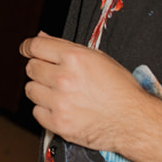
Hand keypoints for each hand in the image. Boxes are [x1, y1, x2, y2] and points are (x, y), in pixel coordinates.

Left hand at [21, 33, 151, 150]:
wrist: (134, 122)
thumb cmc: (120, 90)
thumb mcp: (97, 58)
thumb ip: (65, 46)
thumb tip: (41, 37)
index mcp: (74, 58)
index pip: (35, 46)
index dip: (28, 47)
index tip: (27, 50)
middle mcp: (64, 78)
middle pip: (31, 68)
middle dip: (39, 69)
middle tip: (52, 75)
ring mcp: (60, 103)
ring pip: (30, 90)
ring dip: (41, 90)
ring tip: (59, 93)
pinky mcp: (59, 124)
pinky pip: (36, 112)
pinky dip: (45, 111)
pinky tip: (60, 108)